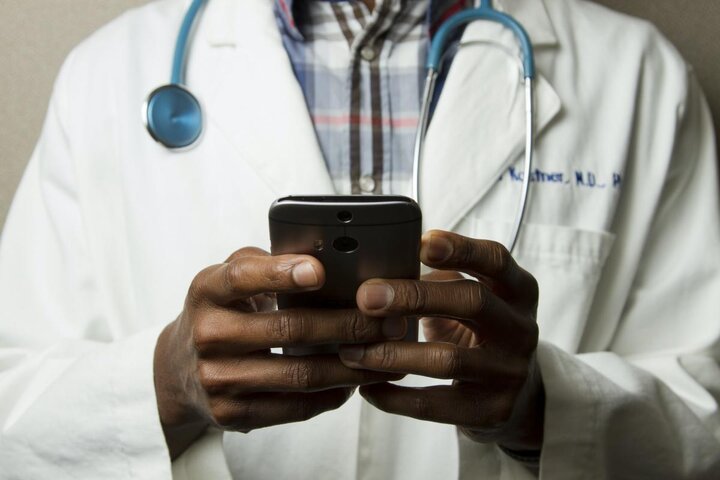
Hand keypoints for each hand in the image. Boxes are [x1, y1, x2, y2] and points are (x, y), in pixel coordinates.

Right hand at [154, 248, 403, 458]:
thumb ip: (267, 263)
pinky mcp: (230, 414)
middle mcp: (208, 334)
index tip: (320, 270)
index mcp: (207, 290)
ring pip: (299, 375)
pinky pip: (293, 407)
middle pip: (289, 330)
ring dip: (352, 366)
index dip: (281, 273)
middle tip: (390, 321)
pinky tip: (355, 381)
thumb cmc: (220, 311)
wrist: (177, 369)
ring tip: (387, 355)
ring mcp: (217, 378)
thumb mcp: (228, 278)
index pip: (243, 277)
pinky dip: (331, 395)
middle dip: (348, 325)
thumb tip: (328, 256)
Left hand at [338, 231, 542, 451]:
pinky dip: (395, 397)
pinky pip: (435, 405)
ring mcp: (510, 372)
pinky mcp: (492, 411)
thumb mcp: (472, 298)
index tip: (421, 243)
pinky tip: (368, 387)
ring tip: (353, 350)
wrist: (517, 394)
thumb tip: (376, 268)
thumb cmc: (478, 331)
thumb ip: (439, 279)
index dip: (461, 249)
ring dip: (392, 353)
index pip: (495, 259)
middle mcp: (521, 329)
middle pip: (472, 301)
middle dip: (414, 296)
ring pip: (448, 359)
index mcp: (517, 290)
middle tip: (366, 297)